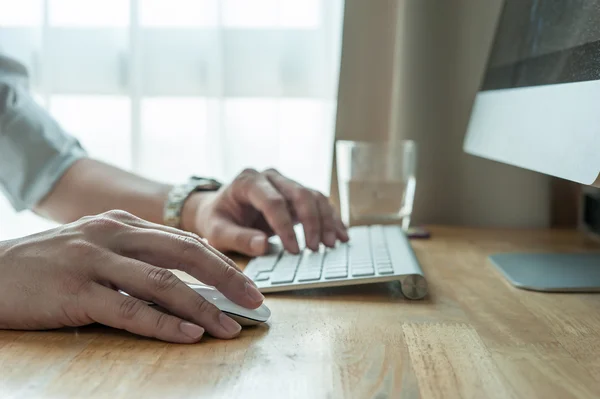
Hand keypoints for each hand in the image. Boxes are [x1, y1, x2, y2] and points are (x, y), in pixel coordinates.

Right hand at [0, 210, 263, 342]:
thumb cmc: (46, 264)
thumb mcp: (94, 246)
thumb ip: (134, 255)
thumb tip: (182, 281)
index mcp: (123, 223)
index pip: (184, 240)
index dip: (221, 262)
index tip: (245, 283)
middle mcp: (114, 235)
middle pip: (185, 253)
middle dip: (227, 278)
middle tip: (255, 300)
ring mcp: (94, 261)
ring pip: (163, 282)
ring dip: (203, 307)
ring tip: (230, 327)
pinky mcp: (76, 291)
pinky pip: (130, 309)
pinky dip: (164, 323)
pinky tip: (189, 334)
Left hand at [184, 168, 348, 255]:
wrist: (219, 210)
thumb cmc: (218, 220)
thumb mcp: (218, 232)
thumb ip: (239, 238)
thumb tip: (263, 246)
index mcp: (248, 181)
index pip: (273, 201)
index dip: (285, 226)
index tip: (294, 250)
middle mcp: (270, 177)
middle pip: (299, 193)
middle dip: (312, 222)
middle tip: (316, 248)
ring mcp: (285, 183)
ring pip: (313, 196)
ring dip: (326, 220)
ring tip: (332, 244)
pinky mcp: (295, 194)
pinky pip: (318, 202)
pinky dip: (330, 218)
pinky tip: (339, 235)